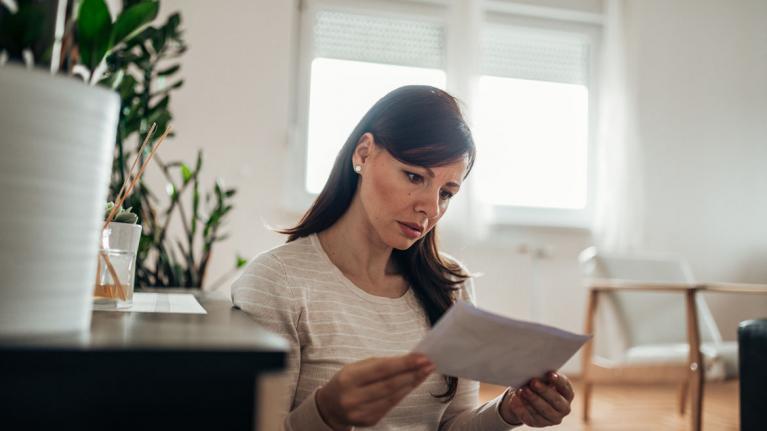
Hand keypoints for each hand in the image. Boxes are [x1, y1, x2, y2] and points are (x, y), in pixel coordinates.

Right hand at [316, 353, 435, 429]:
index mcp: (348, 378)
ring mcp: (361, 412)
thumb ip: (380, 364)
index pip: (382, 369)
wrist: (329, 407)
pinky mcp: (368, 421)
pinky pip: (390, 406)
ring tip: (425, 373)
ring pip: (393, 397)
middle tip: (429, 364)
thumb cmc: (347, 381)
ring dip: (412, 384)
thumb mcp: (356, 367)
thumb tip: (408, 361)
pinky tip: (412, 385)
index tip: (421, 357)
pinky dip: (403, 394)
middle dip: (412, 373)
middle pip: (390, 385)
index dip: (404, 364)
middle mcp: (353, 398)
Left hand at [500, 371, 573, 426]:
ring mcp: (552, 418)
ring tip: (522, 390)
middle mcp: (563, 408)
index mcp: (567, 394)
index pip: (566, 388)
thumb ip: (543, 375)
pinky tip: (515, 400)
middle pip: (556, 401)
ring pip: (543, 411)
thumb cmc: (537, 382)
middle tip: (533, 382)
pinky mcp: (538, 423)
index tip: (550, 373)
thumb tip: (535, 367)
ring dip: (532, 400)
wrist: (525, 397)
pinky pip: (530, 418)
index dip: (559, 381)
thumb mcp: (542, 378)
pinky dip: (521, 409)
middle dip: (544, 391)